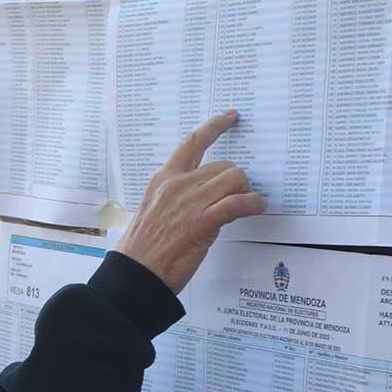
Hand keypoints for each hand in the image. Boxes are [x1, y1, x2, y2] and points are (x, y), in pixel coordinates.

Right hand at [116, 111, 264, 293]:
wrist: (135, 274)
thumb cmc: (142, 252)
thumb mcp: (153, 212)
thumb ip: (176, 199)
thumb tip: (200, 198)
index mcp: (163, 180)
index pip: (191, 143)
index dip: (214, 127)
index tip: (229, 117)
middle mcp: (177, 185)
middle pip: (223, 165)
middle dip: (236, 179)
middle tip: (238, 196)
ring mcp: (190, 202)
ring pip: (234, 178)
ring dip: (246, 191)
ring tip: (247, 204)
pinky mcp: (202, 222)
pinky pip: (237, 203)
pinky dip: (252, 204)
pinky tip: (256, 208)